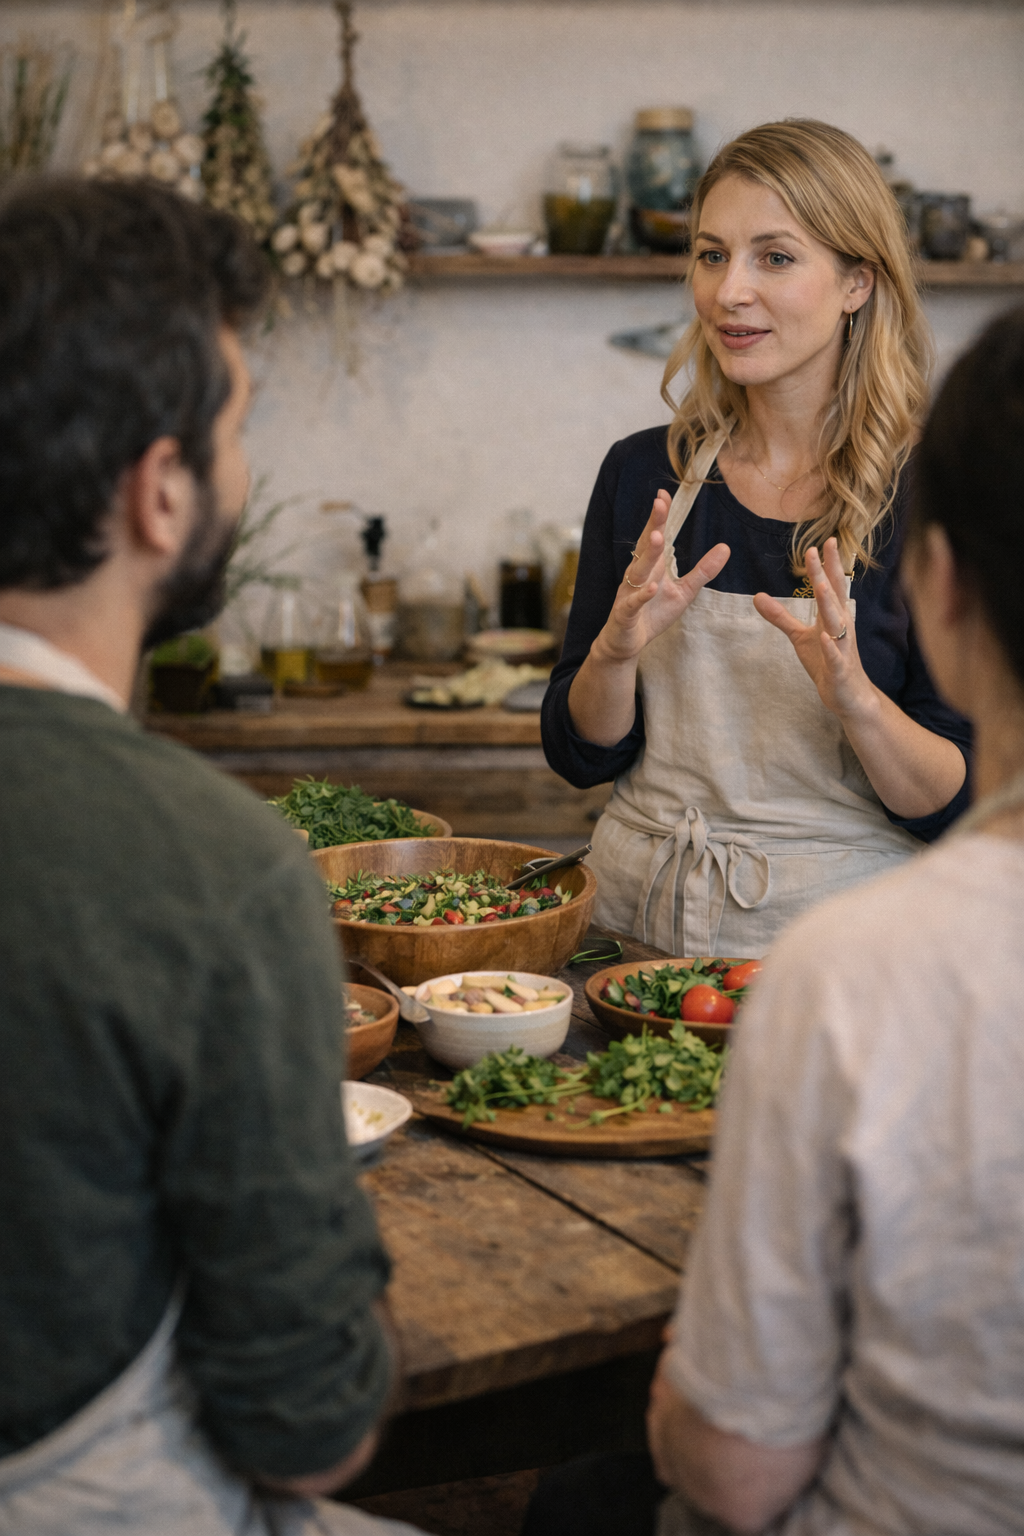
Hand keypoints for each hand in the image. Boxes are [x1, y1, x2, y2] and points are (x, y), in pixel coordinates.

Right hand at [596, 490, 729, 663]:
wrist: (627, 642)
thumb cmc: (653, 614)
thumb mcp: (683, 592)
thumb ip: (702, 571)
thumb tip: (726, 547)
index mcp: (651, 566)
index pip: (655, 536)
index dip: (659, 516)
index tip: (664, 494)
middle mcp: (638, 575)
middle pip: (645, 546)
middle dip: (652, 525)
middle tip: (660, 503)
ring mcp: (629, 594)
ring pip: (638, 571)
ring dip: (648, 555)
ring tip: (657, 537)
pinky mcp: (625, 614)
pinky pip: (633, 603)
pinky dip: (642, 596)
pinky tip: (652, 587)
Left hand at [753, 538, 873, 720]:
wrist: (849, 695)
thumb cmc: (827, 661)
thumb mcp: (799, 637)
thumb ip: (780, 616)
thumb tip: (757, 596)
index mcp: (833, 616)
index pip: (831, 585)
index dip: (827, 564)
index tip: (823, 541)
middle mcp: (841, 626)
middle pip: (835, 595)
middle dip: (829, 572)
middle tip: (825, 548)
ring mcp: (841, 647)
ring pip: (837, 622)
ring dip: (830, 604)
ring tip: (823, 585)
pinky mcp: (839, 668)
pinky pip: (834, 656)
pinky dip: (830, 646)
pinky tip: (824, 637)